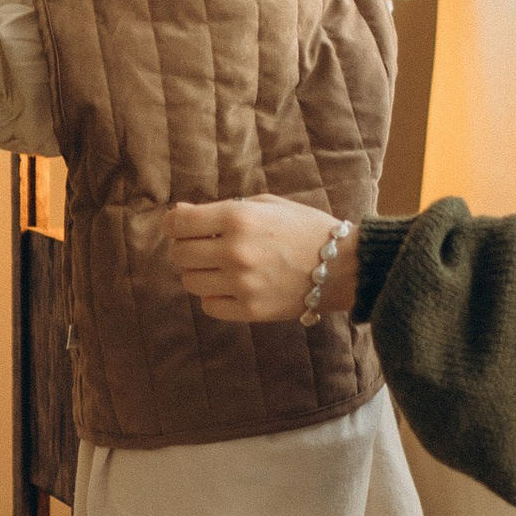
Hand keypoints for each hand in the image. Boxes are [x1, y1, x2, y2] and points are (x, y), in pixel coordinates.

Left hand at [168, 197, 342, 322]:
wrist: (342, 265)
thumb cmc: (303, 228)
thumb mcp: (265, 205)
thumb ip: (221, 209)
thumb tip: (178, 215)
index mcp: (238, 218)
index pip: (179, 223)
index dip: (173, 223)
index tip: (179, 226)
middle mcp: (235, 251)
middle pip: (180, 254)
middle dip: (185, 247)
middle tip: (203, 247)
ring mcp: (242, 284)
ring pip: (190, 282)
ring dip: (199, 273)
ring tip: (220, 267)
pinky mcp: (250, 310)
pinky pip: (209, 306)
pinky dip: (214, 296)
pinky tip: (231, 286)